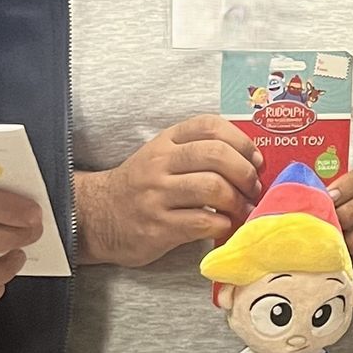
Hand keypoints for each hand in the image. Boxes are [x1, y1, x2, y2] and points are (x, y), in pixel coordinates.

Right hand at [79, 116, 262, 267]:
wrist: (97, 216)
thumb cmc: (142, 186)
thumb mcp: (162, 156)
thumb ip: (198, 152)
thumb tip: (251, 163)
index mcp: (166, 141)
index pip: (209, 126)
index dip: (241, 141)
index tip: (254, 160)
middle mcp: (160, 163)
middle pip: (216, 155)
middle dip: (245, 173)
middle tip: (254, 189)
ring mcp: (157, 195)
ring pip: (213, 188)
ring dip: (238, 201)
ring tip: (243, 210)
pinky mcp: (158, 227)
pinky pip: (203, 222)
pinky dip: (224, 224)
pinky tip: (224, 226)